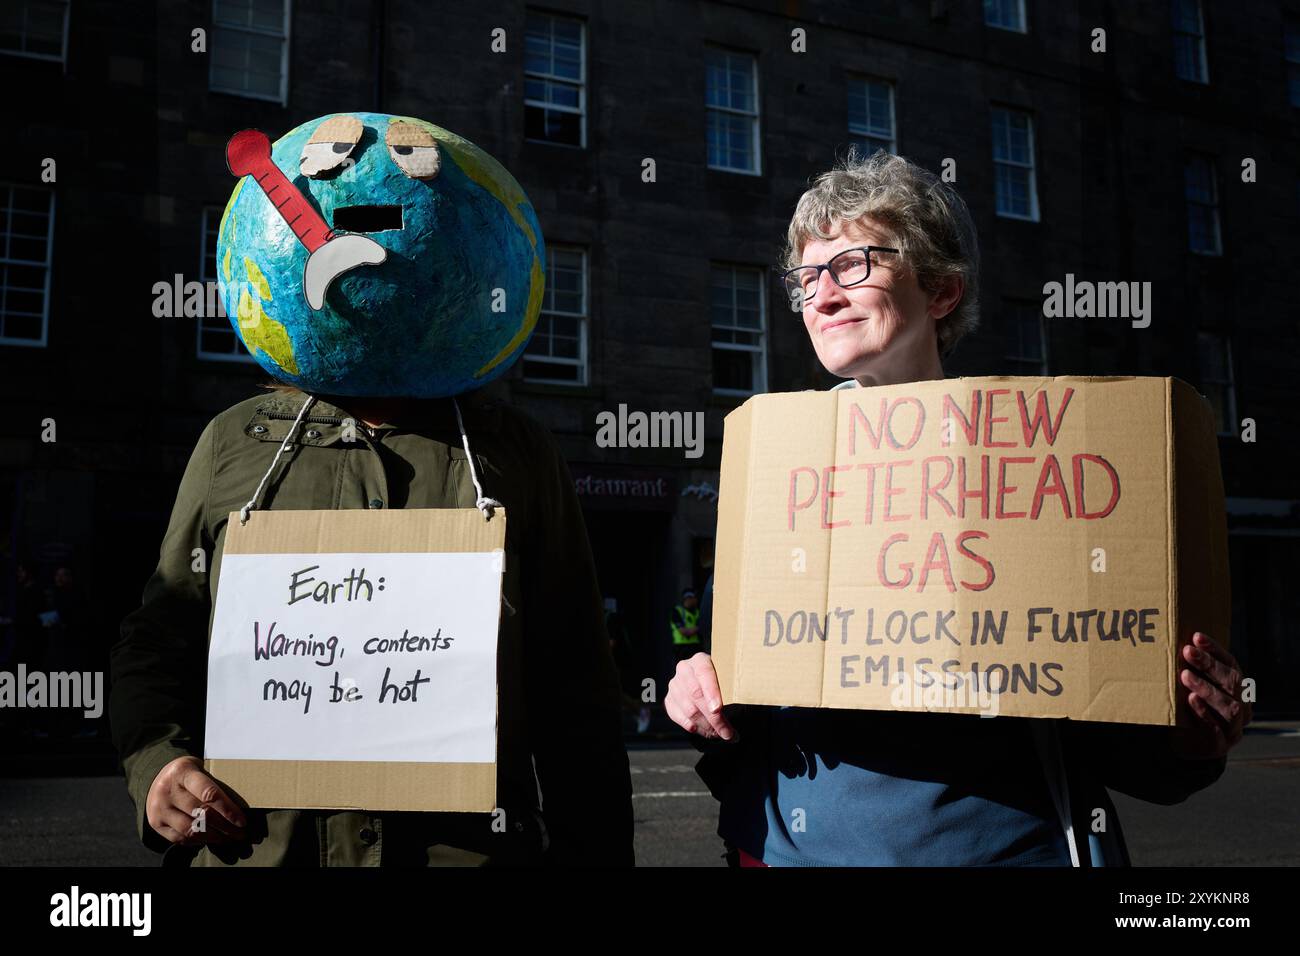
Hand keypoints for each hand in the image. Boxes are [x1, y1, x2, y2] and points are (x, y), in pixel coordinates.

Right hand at [146, 756, 247, 845]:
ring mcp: (159, 809)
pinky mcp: (155, 823)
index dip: (228, 810)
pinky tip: (210, 840)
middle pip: (201, 814)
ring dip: (213, 837)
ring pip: (190, 830)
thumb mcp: (199, 768)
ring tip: (228, 839)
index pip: (209, 794)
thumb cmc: (186, 773)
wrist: (154, 777)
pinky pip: (179, 838)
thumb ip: (213, 783)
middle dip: (225, 827)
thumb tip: (239, 806)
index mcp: (183, 772)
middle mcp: (168, 791)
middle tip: (240, 834)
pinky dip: (197, 841)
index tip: (242, 821)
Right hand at [665, 653, 735, 740]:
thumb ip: (732, 690)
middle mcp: (684, 670)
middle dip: (713, 718)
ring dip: (706, 726)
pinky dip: (694, 727)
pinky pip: (679, 717)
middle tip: (727, 732)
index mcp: (700, 660)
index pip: (704, 673)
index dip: (711, 692)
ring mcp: (674, 685)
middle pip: (696, 695)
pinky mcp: (669, 699)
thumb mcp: (728, 679)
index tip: (718, 709)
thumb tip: (737, 713)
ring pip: (689, 710)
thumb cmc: (722, 681)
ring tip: (721, 734)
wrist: (705, 682)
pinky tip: (706, 732)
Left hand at [1174, 632, 1251, 758]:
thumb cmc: (1189, 709)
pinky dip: (1203, 712)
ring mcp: (1233, 728)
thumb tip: (1172, 642)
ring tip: (1185, 675)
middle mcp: (1242, 708)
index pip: (1231, 665)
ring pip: (1229, 706)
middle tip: (1187, 651)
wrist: (1187, 746)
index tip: (1196, 636)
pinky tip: (1191, 700)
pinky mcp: (1218, 745)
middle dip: (1210, 665)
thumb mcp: (1192, 688)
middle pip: (1232, 683)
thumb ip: (1191, 671)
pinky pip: (1215, 728)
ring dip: (1207, 688)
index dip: (1215, 650)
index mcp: (1238, 690)